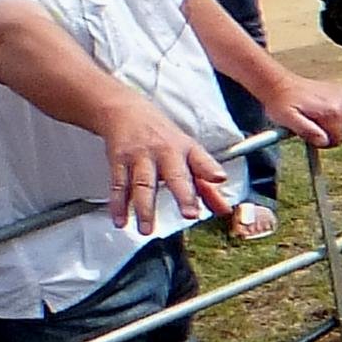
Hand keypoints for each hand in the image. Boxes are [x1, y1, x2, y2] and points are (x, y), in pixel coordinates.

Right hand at [99, 104, 230, 230]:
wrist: (126, 112)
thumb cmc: (162, 137)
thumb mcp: (188, 155)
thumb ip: (206, 185)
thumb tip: (224, 210)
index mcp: (185, 150)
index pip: (201, 160)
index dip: (210, 170)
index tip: (219, 178)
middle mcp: (165, 152)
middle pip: (174, 174)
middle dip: (183, 194)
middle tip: (189, 214)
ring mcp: (141, 156)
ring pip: (143, 183)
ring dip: (145, 208)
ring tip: (147, 229)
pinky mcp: (119, 160)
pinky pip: (118, 185)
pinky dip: (118, 204)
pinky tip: (120, 219)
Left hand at [268, 76, 341, 149]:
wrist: (280, 85)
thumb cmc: (281, 103)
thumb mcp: (287, 119)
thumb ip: (306, 131)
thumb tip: (323, 141)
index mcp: (330, 111)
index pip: (339, 139)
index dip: (325, 143)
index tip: (314, 138)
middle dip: (334, 135)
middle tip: (318, 131)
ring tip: (327, 124)